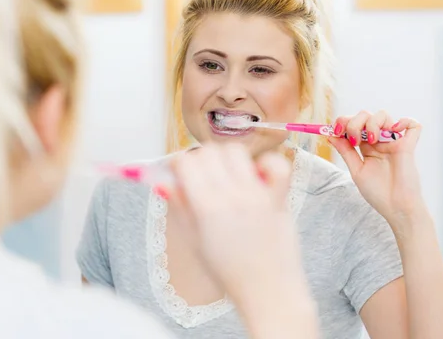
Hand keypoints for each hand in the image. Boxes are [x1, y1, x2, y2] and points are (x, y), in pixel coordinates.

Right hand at [168, 144, 303, 299]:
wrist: (268, 292)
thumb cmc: (229, 272)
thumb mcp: (194, 241)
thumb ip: (179, 207)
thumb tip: (163, 182)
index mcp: (207, 208)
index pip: (186, 162)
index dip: (178, 164)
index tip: (180, 173)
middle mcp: (232, 196)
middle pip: (209, 151)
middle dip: (200, 159)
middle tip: (202, 176)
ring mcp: (258, 195)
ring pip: (237, 151)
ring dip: (227, 158)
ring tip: (228, 176)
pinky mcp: (279, 198)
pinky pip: (277, 164)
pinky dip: (266, 163)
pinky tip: (258, 176)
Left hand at [328, 110, 424, 227]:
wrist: (396, 208)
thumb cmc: (377, 192)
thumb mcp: (356, 170)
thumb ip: (346, 152)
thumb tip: (330, 135)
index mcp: (366, 146)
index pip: (353, 124)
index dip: (343, 122)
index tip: (335, 131)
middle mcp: (380, 141)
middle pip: (365, 115)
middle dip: (355, 122)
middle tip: (354, 139)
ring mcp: (394, 142)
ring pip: (383, 115)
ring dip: (373, 122)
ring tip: (372, 140)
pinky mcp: (409, 146)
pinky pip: (413, 125)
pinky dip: (405, 122)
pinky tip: (394, 131)